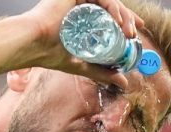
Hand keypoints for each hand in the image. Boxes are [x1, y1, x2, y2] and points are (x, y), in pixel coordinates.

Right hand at [22, 0, 144, 87]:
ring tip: (129, 32)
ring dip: (124, 16)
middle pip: (112, 8)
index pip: (109, 16)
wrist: (34, 44)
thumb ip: (102, 72)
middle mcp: (81, 6)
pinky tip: (118, 21)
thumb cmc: (50, 54)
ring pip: (110, 2)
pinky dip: (114, 7)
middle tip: (134, 36)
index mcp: (81, 18)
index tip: (136, 32)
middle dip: (128, 20)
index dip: (126, 21)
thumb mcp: (83, 65)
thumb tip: (124, 84)